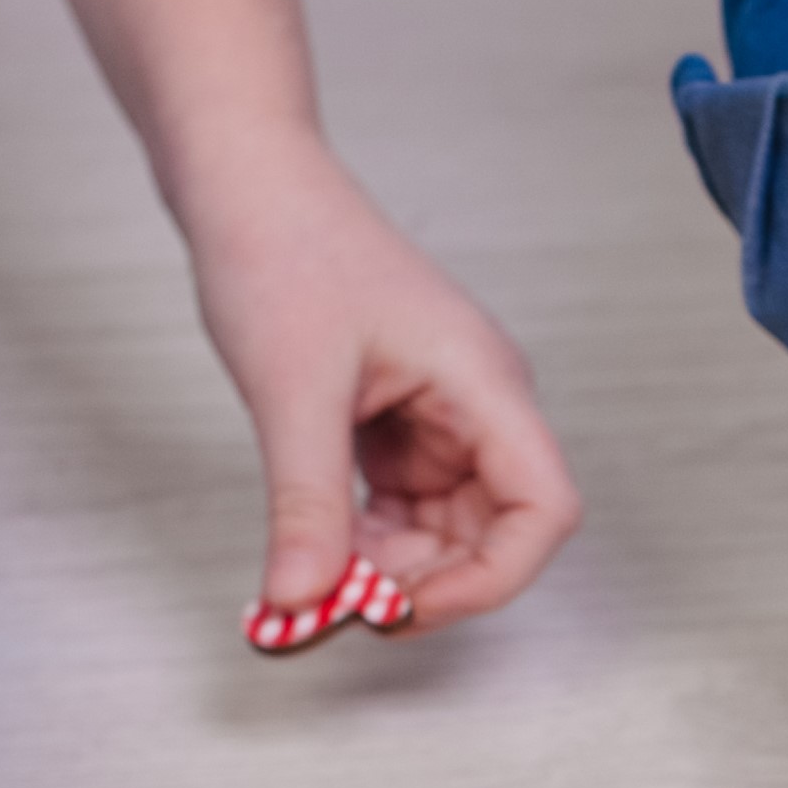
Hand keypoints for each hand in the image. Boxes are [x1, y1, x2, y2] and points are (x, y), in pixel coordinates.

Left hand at [182, 135, 579, 629]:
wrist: (245, 179)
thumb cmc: (283, 245)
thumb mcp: (291, 390)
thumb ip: (305, 506)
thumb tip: (300, 600)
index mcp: (484, 384)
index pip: (543, 509)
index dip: (492, 577)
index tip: (412, 607)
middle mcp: (480, 406)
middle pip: (497, 533)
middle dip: (430, 581)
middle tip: (348, 608)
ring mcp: (445, 419)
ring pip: (449, 531)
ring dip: (395, 567)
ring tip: (321, 576)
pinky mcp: (406, 425)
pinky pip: (408, 509)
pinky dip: (370, 540)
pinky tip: (321, 546)